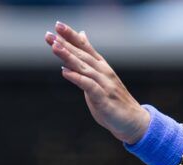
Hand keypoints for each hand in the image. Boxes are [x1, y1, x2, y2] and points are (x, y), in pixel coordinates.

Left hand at [45, 21, 149, 144]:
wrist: (132, 121)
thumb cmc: (113, 100)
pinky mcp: (103, 99)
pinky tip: (65, 72)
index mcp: (101, 67)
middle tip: (50, 33)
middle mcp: (103, 72)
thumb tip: (81, 38)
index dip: (71, 36)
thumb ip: (88, 60)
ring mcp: (104, 84)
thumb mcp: (99, 78)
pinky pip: (89, 86)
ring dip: (69, 57)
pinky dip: (77, 78)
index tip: (57, 25)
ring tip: (55, 47)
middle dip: (65, 43)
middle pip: (82, 54)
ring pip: (84, 67)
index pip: (85, 47)